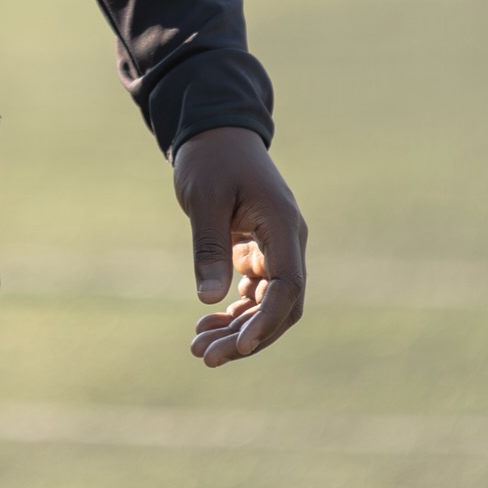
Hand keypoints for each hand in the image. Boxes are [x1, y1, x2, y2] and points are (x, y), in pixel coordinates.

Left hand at [173, 126, 306, 366]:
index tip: (241, 346)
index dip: (267, 320)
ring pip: (268, 304)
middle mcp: (288, 241)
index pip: (288, 285)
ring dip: (238, 329)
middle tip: (206, 356)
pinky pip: (256, 293)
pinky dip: (234, 311)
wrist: (214, 131)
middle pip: (281, 305)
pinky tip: (206, 323)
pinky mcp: (261, 251)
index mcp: (282, 223)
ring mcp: (277, 248)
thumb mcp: (204, 198)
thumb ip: (210, 246)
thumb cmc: (210, 158)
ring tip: (199, 348)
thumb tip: (210, 299)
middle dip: (247, 335)